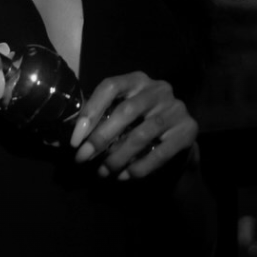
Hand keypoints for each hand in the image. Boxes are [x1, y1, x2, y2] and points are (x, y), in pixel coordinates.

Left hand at [69, 71, 197, 179]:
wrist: (179, 140)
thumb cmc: (141, 124)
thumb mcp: (121, 114)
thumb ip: (101, 119)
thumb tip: (67, 139)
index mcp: (137, 79)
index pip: (110, 86)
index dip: (91, 111)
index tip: (75, 139)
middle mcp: (158, 89)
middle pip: (125, 111)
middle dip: (101, 138)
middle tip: (83, 159)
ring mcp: (176, 108)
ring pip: (142, 134)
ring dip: (118, 157)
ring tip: (103, 173)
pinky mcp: (189, 130)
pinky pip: (161, 152)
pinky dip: (141, 167)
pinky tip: (126, 176)